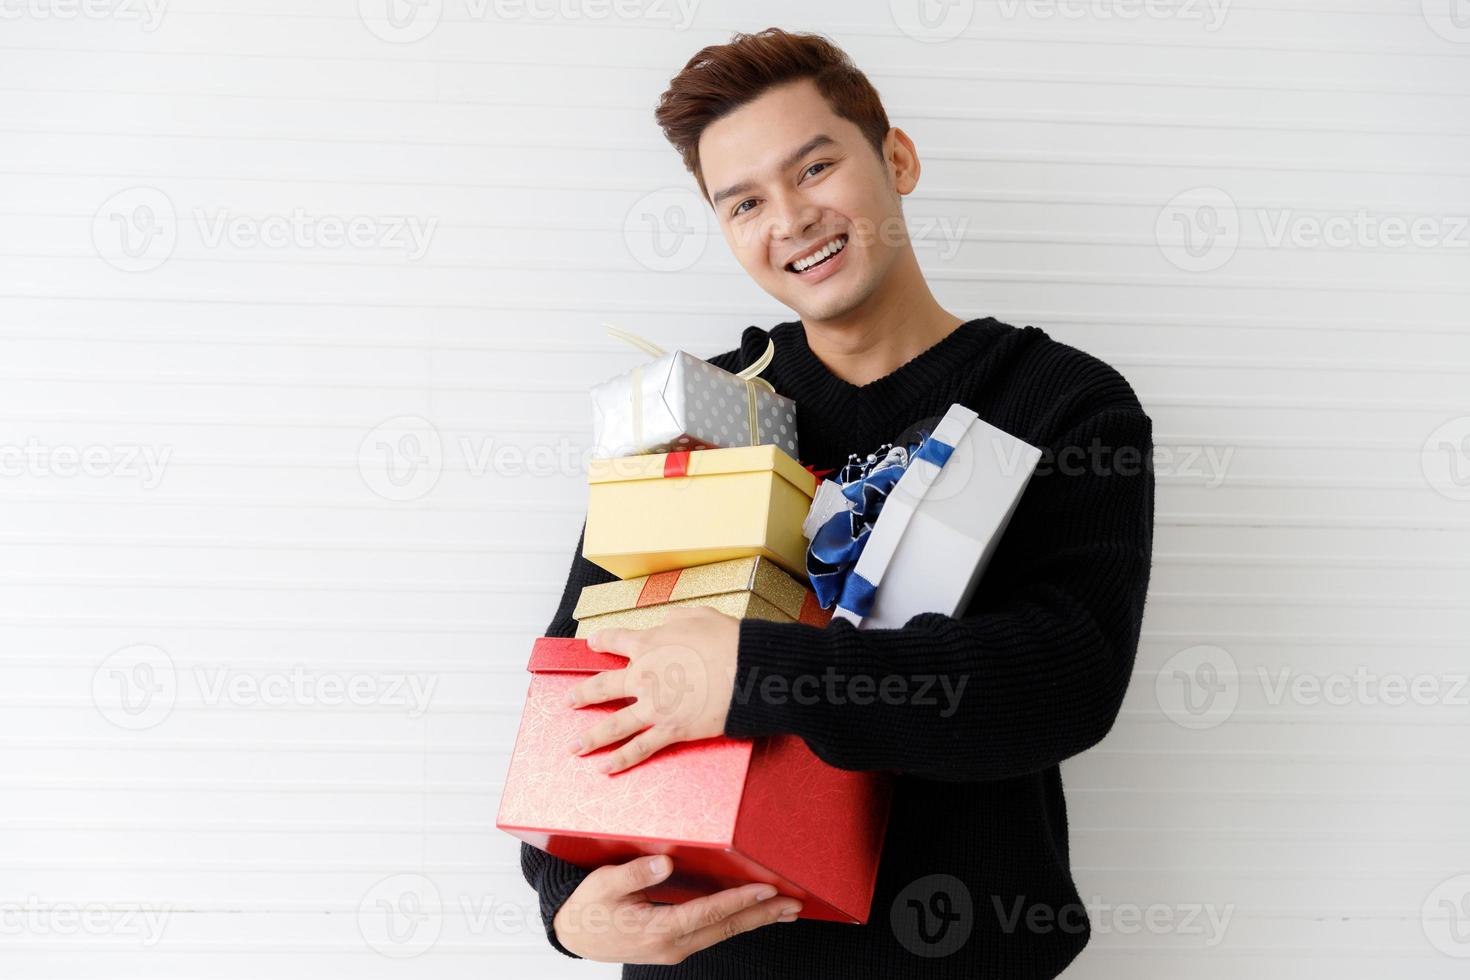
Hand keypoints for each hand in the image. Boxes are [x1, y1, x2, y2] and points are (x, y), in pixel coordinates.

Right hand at [552, 854, 801, 963]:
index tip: (767, 889)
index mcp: (658, 929)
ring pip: (723, 933)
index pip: (708, 913)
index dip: (740, 900)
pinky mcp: (675, 944)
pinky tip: (753, 914)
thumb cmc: (589, 906)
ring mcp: (675, 948)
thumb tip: (665, 864)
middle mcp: (672, 944)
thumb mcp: (604, 883)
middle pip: (726, 928)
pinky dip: (737, 922)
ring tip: (785, 910)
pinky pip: (714, 933)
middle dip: (762, 914)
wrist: (575, 935)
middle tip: (794, 904)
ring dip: (755, 920)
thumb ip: (634, 874)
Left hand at [569, 607, 739, 773]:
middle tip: (569, 701)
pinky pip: (640, 748)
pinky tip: (605, 767)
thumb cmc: (728, 640)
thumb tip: (668, 622)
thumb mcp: (699, 615)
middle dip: (583, 694)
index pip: (617, 640)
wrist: (748, 670)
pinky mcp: (670, 729)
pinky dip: (621, 760)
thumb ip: (677, 619)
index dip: (602, 640)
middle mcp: (644, 676)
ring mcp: (654, 706)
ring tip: (574, 747)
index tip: (592, 643)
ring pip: (613, 725)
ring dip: (591, 738)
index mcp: (650, 643)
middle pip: (603, 686)